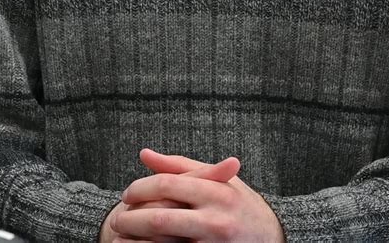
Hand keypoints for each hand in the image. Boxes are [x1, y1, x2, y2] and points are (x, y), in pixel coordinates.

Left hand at [109, 148, 284, 241]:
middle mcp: (215, 220)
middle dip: (132, 220)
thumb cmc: (237, 203)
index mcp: (216, 192)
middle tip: (117, 218)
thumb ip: (179, 166)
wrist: (271, 237)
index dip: (141, 188)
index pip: (168, 184)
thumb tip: (144, 154)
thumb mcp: (215, 179)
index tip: (127, 193)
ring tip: (120, 238)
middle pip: (161, 219)